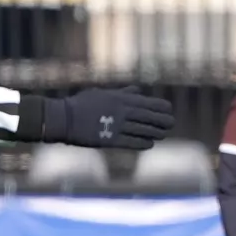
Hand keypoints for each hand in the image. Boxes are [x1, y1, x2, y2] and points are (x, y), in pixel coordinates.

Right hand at [43, 87, 174, 149]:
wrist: (63, 118)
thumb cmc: (82, 104)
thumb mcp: (103, 94)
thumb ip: (122, 93)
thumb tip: (137, 91)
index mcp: (120, 99)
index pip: (147, 103)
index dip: (160, 107)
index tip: (169, 110)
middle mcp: (121, 112)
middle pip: (149, 117)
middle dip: (162, 121)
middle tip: (171, 124)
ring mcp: (116, 126)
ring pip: (143, 130)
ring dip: (155, 133)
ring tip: (162, 134)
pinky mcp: (110, 140)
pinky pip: (132, 142)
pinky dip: (143, 143)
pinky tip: (149, 144)